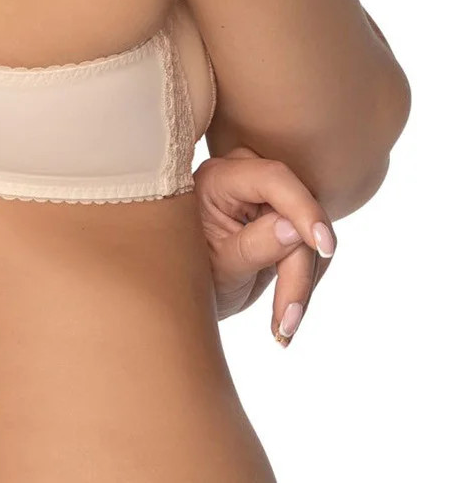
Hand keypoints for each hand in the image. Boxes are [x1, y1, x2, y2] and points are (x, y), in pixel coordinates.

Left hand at [193, 146, 336, 343]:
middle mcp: (245, 177)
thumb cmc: (188, 275)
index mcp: (219, 177)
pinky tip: (285, 315)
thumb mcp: (219, 268)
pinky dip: (303, 283)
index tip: (323, 246)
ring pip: (308, 237)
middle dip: (298, 270)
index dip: (303, 209)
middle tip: (287, 321)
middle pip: (296, 214)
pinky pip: (308, 248)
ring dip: (302, 284)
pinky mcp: (280, 220)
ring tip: (282, 328)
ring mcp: (265, 197)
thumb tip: (295, 230)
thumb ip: (254, 245)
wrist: (181, 292)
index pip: (273, 179)